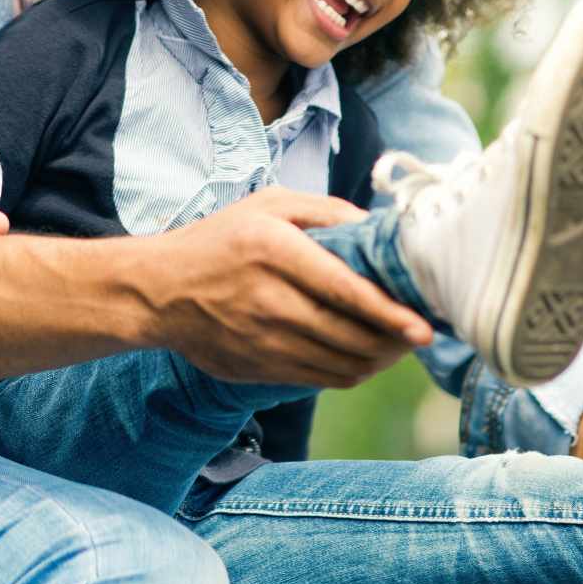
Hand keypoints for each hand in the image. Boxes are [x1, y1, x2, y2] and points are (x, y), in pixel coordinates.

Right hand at [139, 186, 431, 389]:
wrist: (158, 290)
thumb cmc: (221, 238)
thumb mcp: (269, 204)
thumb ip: (326, 211)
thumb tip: (379, 229)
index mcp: (274, 250)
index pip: (343, 290)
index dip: (388, 313)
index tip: (424, 327)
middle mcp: (268, 300)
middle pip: (349, 335)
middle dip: (394, 340)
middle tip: (419, 331)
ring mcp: (261, 341)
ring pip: (339, 364)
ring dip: (377, 360)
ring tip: (397, 344)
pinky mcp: (258, 369)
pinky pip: (319, 379)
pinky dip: (350, 372)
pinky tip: (362, 356)